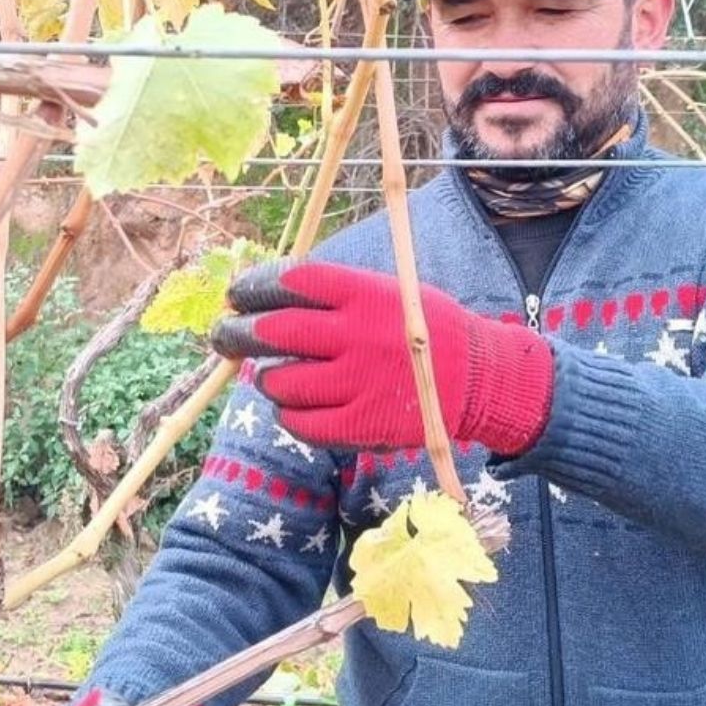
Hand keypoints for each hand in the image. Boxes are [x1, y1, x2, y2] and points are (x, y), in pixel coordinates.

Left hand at [210, 260, 554, 453]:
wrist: (481, 380)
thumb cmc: (429, 330)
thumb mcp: (392, 291)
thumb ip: (339, 294)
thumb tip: (269, 298)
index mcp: (366, 294)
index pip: (292, 281)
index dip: (254, 287)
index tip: (237, 295)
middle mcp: (357, 335)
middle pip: (274, 332)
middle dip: (238, 334)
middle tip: (224, 335)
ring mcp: (358, 382)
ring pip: (281, 382)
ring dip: (267, 379)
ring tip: (271, 376)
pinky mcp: (362, 424)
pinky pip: (302, 423)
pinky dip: (288, 415)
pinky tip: (292, 408)